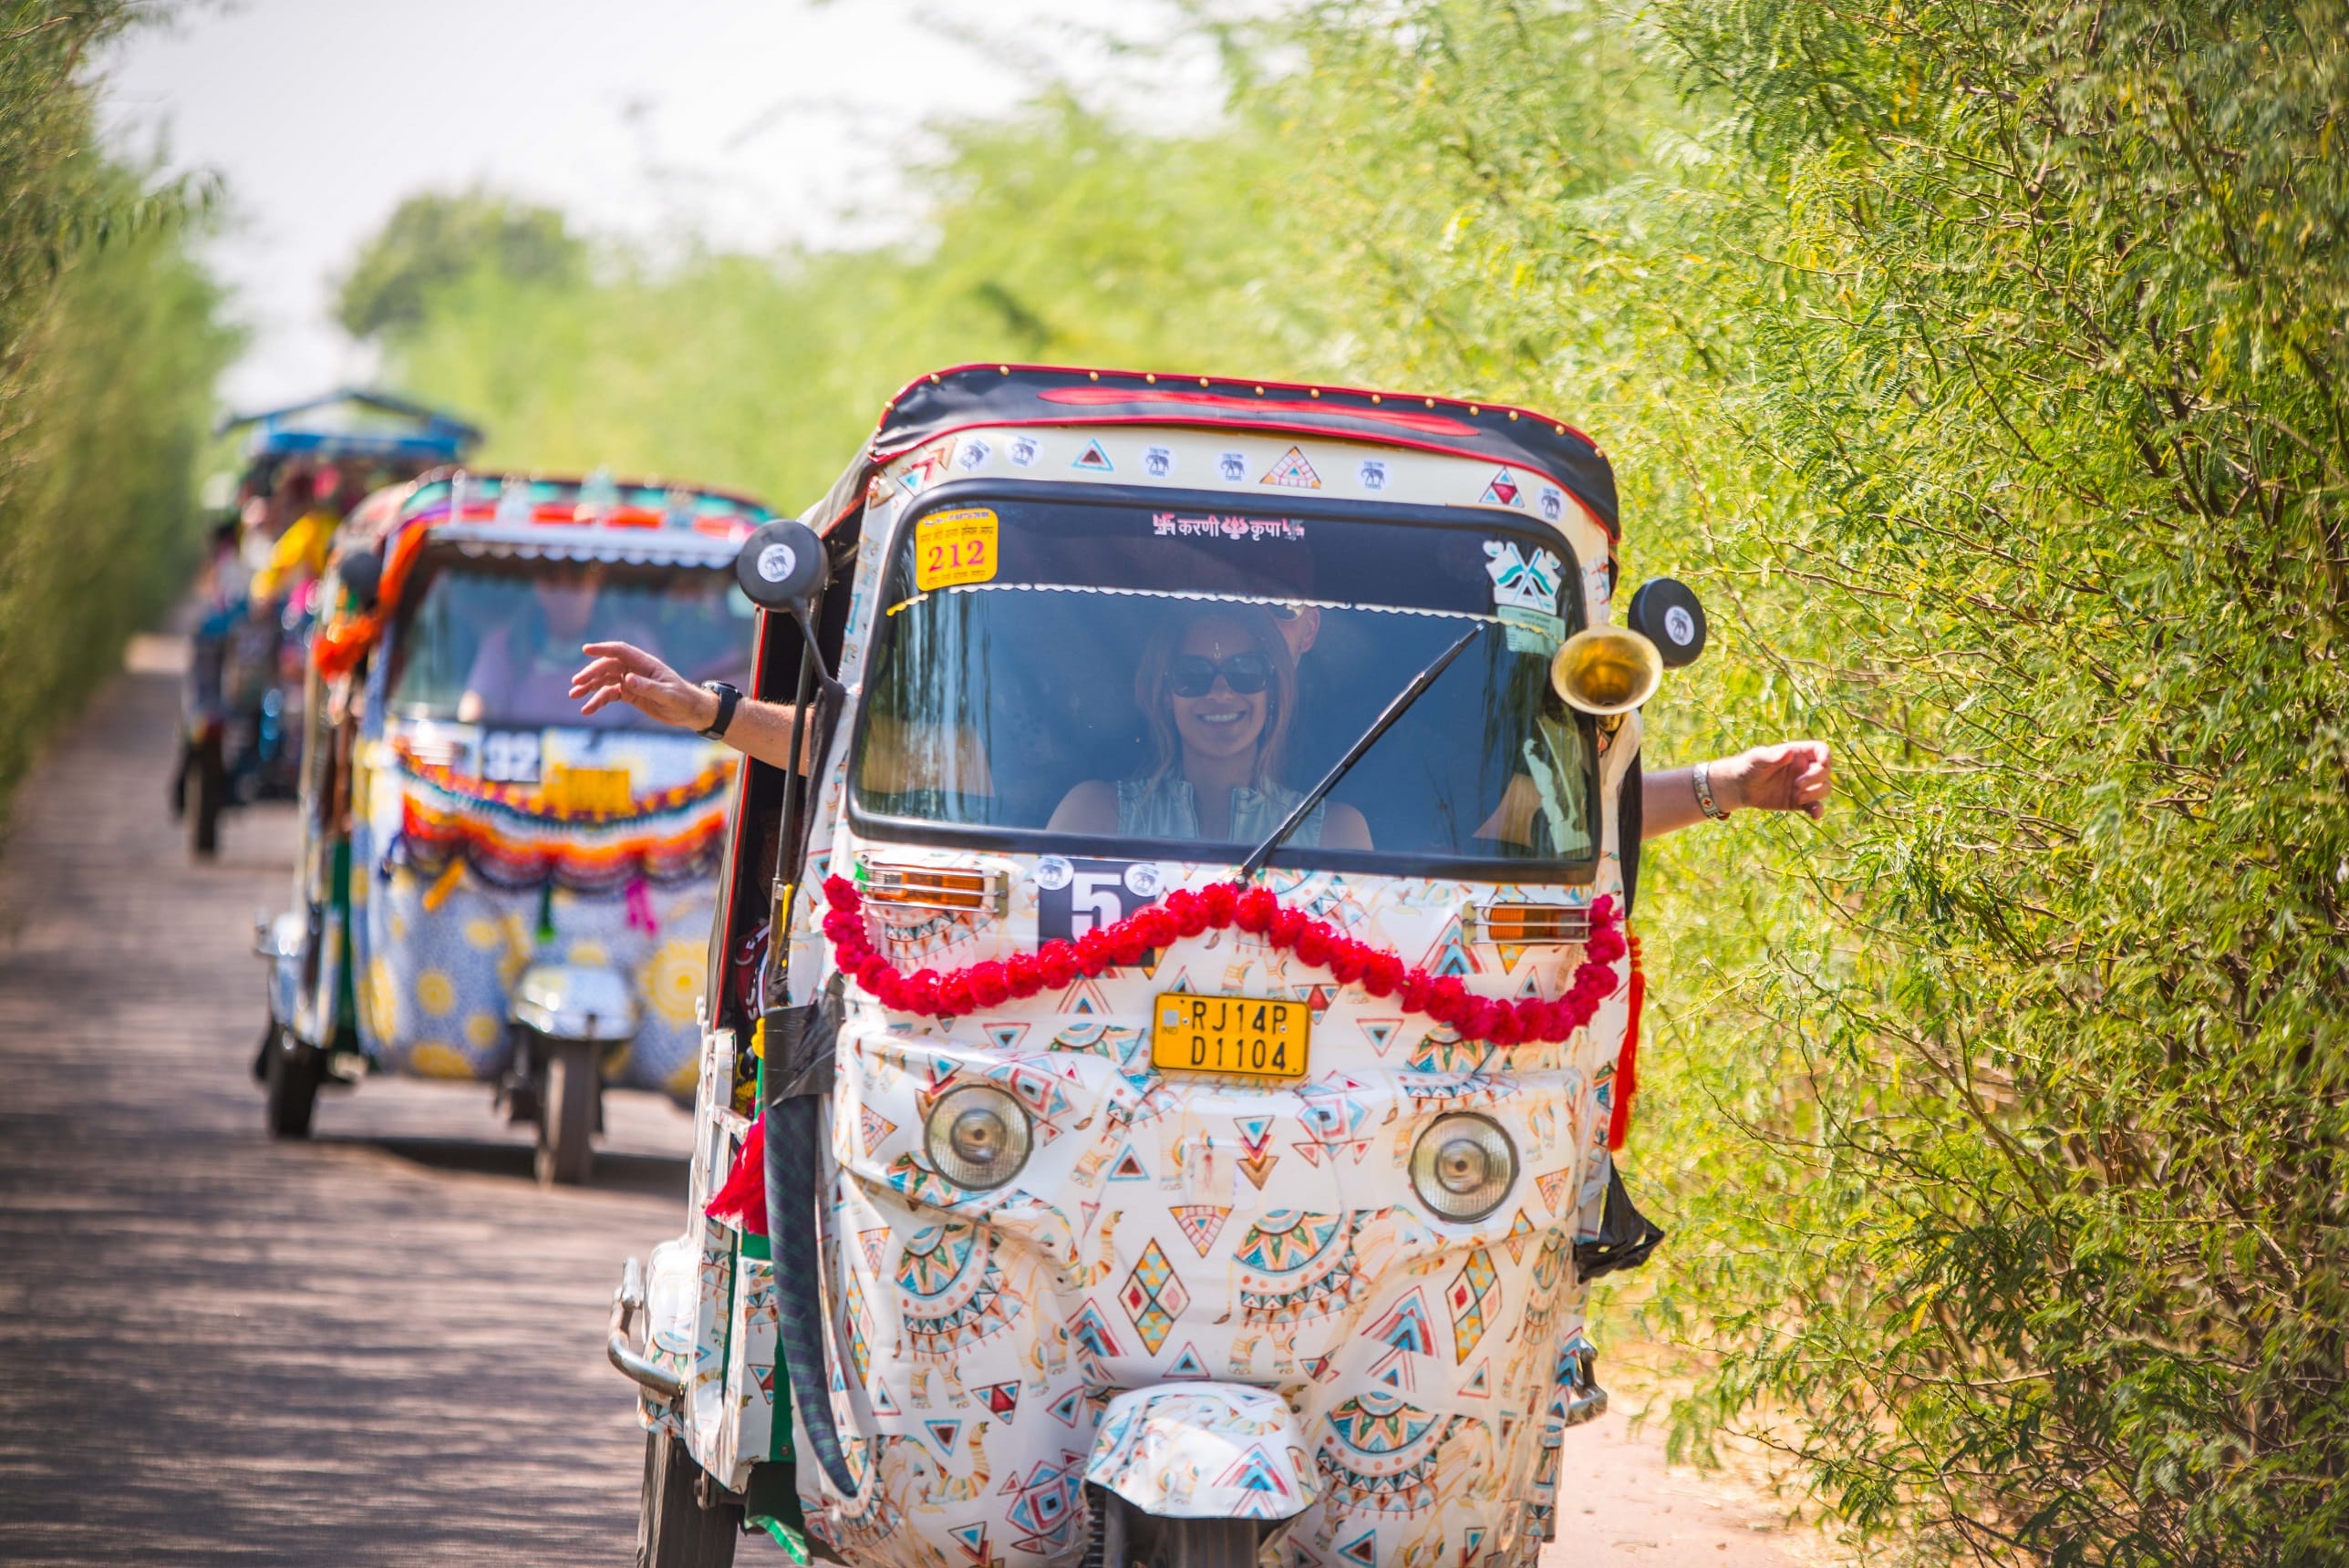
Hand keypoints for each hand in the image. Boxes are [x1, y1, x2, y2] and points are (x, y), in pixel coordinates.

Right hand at [569, 641, 716, 730]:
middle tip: (576, 684)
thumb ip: (648, 687)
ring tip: (574, 696)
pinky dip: (597, 701)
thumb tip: (627, 679)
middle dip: (591, 674)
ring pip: (605, 680)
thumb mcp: (667, 695)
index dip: (603, 648)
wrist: (690, 712)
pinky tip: (587, 710)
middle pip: (608, 666)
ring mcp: (630, 681)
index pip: (620, 651)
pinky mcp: (629, 694)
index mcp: (645, 664)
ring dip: (589, 687)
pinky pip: (609, 695)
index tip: (586, 649)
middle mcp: (635, 669)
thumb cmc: (683, 700)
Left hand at [1718, 740, 1831, 818]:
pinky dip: (1817, 810)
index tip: (1823, 763)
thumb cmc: (1750, 766)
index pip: (1820, 750)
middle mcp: (1804, 769)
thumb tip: (1789, 753)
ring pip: (1824, 788)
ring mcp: (1804, 786)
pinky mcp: (1799, 801)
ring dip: (1816, 794)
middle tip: (1796, 785)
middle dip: (1815, 778)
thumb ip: (1772, 757)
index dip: (1825, 755)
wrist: (1741, 787)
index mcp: (1797, 753)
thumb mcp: (1758, 759)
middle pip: (1824, 771)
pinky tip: (1814, 815)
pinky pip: (1815, 806)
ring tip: (1797, 797)